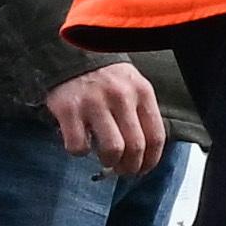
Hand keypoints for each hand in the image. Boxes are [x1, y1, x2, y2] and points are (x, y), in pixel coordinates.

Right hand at [48, 57, 171, 174]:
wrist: (72, 54)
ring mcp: (94, 103)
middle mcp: (121, 97)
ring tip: (105, 160)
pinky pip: (78, 146)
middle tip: (123, 171)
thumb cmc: (107, 77)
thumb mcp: (133, 86)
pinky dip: (79, 152)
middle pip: (135, 147)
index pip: (156, 136)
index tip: (143, 169)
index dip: (151, 160)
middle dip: (130, 167)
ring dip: (109, 162)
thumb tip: (146, 152)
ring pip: (111, 149)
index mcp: (142, 92)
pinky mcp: (69, 110)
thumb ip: (141, 113)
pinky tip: (80, 143)